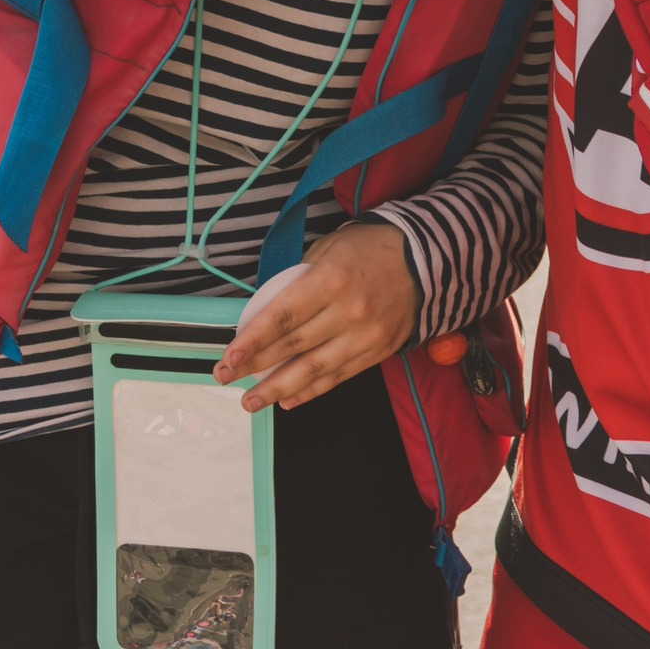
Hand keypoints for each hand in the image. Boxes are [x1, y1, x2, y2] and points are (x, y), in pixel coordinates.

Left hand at [214, 223, 417, 411]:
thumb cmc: (369, 249)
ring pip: (314, 370)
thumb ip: (298, 280)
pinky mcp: (377, 351)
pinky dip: (311, 391)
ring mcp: (364, 336)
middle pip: (293, 346)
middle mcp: (348, 312)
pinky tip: (288, 400)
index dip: (253, 340)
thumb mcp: (327, 248)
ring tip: (251, 401)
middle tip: (225, 377)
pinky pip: (338, 377)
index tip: (229, 356)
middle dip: (254, 366)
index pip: (282, 316)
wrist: (424, 259)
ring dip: (278, 389)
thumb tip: (267, 310)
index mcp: (330, 280)